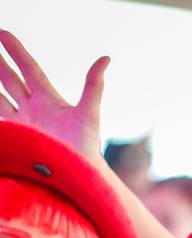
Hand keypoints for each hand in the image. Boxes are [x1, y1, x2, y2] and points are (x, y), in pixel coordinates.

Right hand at [0, 30, 108, 161]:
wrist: (77, 176)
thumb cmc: (86, 147)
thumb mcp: (88, 113)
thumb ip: (93, 85)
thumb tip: (106, 58)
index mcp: (48, 99)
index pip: (29, 68)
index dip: (16, 51)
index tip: (3, 33)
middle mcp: (33, 108)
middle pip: (10, 79)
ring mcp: (23, 123)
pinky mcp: (15, 137)